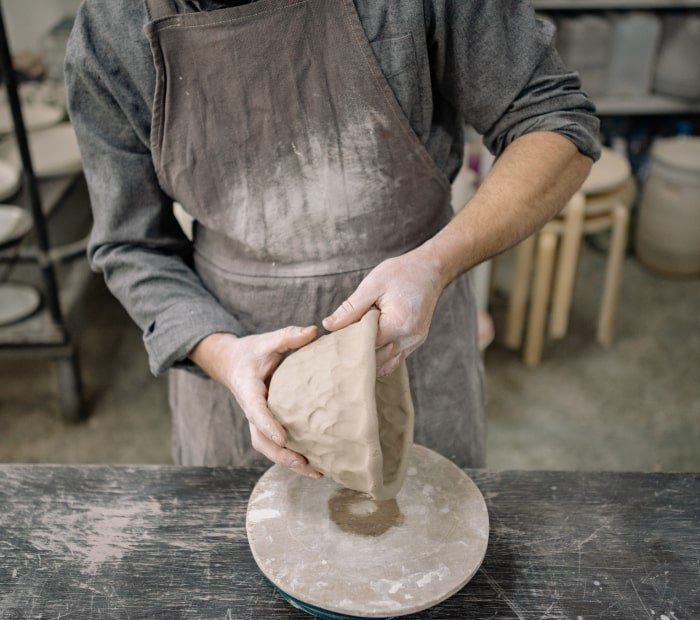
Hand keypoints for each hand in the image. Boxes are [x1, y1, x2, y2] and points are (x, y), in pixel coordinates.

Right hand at [190, 326, 321, 477]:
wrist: (232, 363)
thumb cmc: (252, 352)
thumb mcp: (267, 341)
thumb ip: (288, 336)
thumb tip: (314, 330)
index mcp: (248, 390)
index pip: (256, 411)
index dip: (268, 425)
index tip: (283, 437)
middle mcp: (251, 410)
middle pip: (260, 440)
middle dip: (281, 455)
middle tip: (304, 463)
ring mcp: (257, 421)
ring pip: (267, 448)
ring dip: (289, 462)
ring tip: (317, 472)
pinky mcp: (266, 425)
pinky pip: (276, 446)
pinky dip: (292, 457)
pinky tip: (316, 465)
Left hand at [322, 247, 446, 375]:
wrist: (431, 270)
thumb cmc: (402, 273)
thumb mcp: (373, 285)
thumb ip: (351, 308)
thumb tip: (328, 325)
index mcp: (398, 324)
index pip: (365, 344)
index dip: (347, 345)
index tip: (330, 342)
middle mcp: (409, 338)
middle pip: (375, 358)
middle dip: (356, 355)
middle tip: (335, 350)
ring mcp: (414, 342)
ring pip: (385, 363)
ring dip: (368, 360)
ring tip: (350, 350)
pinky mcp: (415, 342)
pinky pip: (395, 359)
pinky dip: (381, 358)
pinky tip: (367, 352)